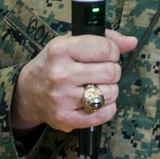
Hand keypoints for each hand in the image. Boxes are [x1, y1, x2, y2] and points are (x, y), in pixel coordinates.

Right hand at [11, 30, 137, 132]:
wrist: (28, 93)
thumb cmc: (53, 65)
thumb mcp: (71, 43)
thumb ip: (103, 39)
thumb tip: (131, 42)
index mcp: (60, 50)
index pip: (105, 48)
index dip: (112, 51)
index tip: (107, 54)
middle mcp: (60, 74)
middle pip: (111, 72)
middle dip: (112, 71)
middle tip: (101, 72)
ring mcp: (63, 98)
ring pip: (110, 93)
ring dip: (110, 90)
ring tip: (97, 86)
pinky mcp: (66, 118)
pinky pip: (103, 114)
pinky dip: (107, 108)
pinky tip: (97, 102)